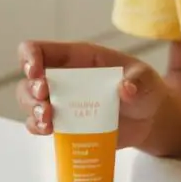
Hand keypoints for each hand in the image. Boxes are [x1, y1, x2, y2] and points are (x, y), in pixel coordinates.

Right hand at [17, 40, 167, 150]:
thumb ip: (138, 81)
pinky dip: (38, 128)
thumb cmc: (146, 89)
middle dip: (31, 90)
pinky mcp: (66, 124)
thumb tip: (125, 88)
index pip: (42, 50)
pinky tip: (48, 132)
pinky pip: (40, 125)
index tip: (36, 73)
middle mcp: (66, 78)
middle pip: (30, 79)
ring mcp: (64, 101)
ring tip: (49, 121)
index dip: (31, 57)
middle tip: (46, 100)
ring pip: (30, 102)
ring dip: (33, 111)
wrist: (150, 120)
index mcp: (80, 57)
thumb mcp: (147, 80)